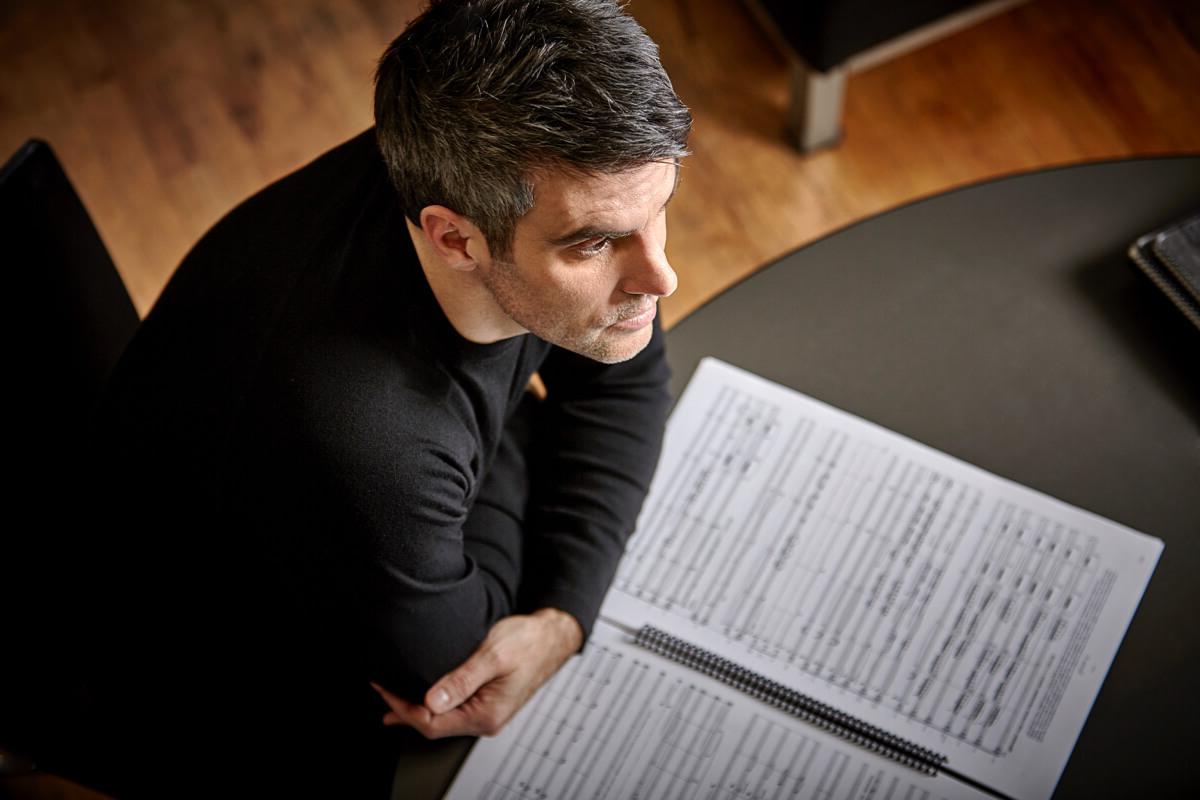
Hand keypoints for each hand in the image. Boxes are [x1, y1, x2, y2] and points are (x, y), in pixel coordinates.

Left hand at [370, 607, 582, 737]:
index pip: (432, 722)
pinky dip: (431, 702)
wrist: (552, 637)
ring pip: (441, 718)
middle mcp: (485, 719)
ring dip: (415, 707)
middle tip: (380, 689)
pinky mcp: (485, 701)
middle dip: (403, 709)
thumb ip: (461, 680)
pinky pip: (452, 709)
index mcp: (486, 714)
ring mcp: (486, 712)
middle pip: (433, 725)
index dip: (403, 708)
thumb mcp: (492, 655)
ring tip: (390, 696)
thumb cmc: (528, 642)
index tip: (384, 688)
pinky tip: (420, 698)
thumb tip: (431, 700)